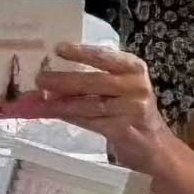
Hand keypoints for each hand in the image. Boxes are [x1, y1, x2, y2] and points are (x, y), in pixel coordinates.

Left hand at [38, 42, 173, 164]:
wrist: (154, 145)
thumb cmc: (130, 110)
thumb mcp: (121, 87)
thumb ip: (94, 78)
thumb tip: (52, 74)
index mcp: (134, 68)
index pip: (105, 56)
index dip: (82, 52)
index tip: (58, 48)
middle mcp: (135, 86)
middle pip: (95, 81)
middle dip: (64, 80)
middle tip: (39, 79)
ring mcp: (132, 109)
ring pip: (90, 104)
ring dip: (61, 102)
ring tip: (39, 99)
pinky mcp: (123, 130)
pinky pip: (90, 122)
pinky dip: (69, 117)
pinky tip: (53, 113)